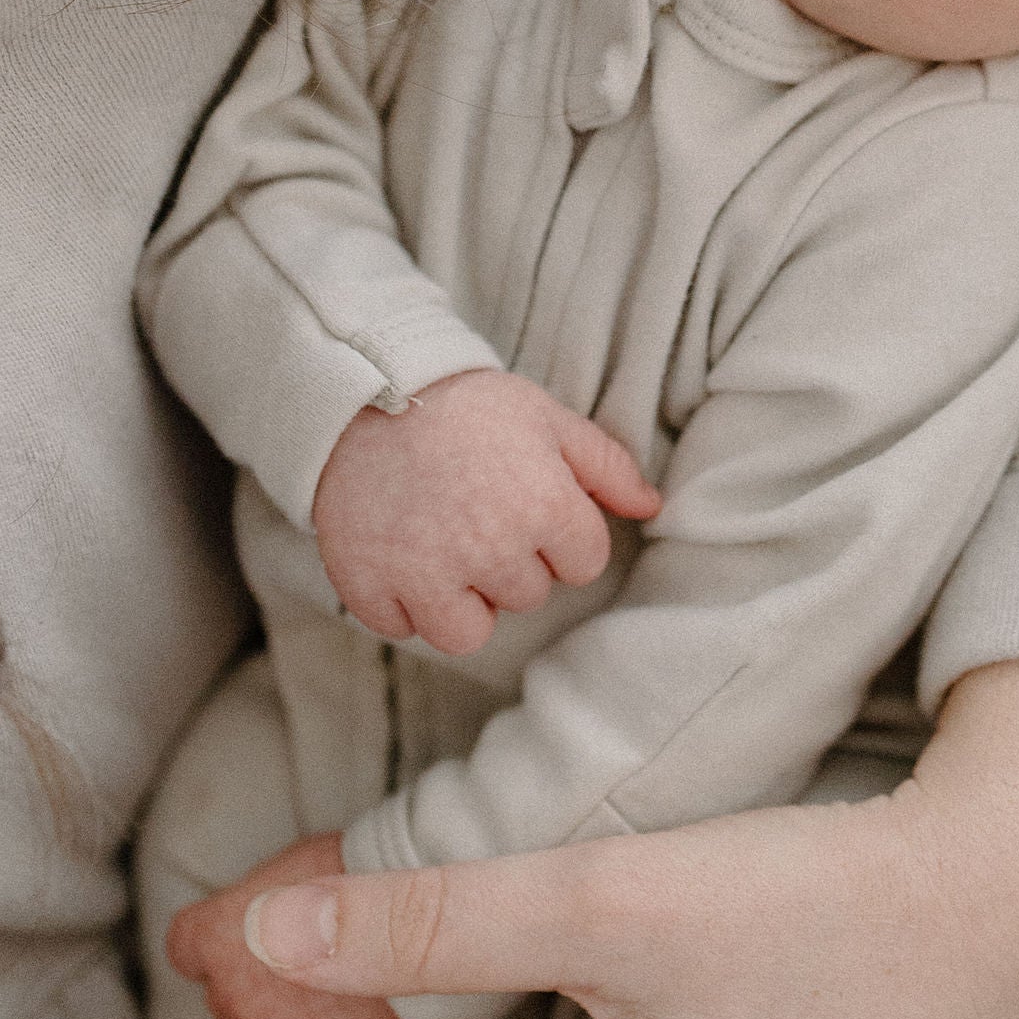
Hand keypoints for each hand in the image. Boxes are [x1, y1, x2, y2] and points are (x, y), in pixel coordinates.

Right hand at [312, 370, 658, 654]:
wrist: (367, 386)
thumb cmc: (468, 404)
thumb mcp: (548, 418)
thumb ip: (608, 466)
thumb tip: (651, 507)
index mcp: (545, 507)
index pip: (584, 564)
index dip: (561, 534)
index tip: (526, 500)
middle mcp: (490, 550)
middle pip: (528, 596)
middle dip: (509, 561)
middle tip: (474, 508)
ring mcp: (425, 574)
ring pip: (468, 633)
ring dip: (460, 599)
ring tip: (440, 542)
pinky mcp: (369, 586)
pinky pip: (401, 628)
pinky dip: (400, 602)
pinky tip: (399, 551)